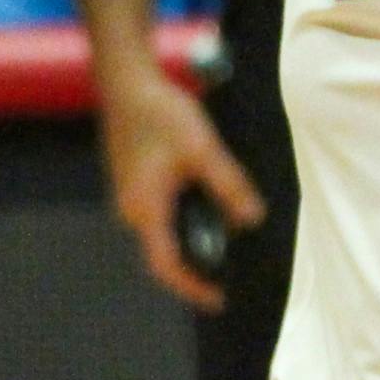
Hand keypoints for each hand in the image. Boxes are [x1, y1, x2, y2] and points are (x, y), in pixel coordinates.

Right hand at [99, 56, 266, 311]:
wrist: (127, 81)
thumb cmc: (162, 114)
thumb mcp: (202, 149)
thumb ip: (228, 186)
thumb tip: (252, 219)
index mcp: (145, 211)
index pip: (167, 266)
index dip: (193, 286)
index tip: (220, 299)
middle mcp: (131, 211)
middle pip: (165, 249)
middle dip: (198, 259)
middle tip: (232, 263)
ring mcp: (128, 195)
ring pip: (164, 228)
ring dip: (192, 233)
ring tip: (226, 230)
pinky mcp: (132, 179)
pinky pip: (160, 210)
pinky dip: (184, 214)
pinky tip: (206, 198)